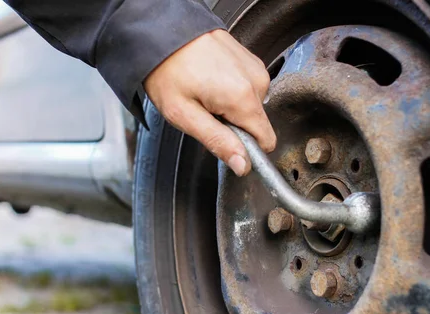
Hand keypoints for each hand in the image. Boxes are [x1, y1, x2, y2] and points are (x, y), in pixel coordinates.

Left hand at [144, 29, 275, 176]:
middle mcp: (256, 81)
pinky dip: (233, 90)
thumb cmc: (167, 70)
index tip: (226, 141)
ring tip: (206, 93)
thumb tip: (243, 164)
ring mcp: (255, 68)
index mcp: (242, 98)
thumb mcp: (184, 115)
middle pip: (257, 124)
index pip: (266, 141)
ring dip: (232, 106)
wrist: (163, 32)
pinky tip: (213, 80)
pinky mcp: (251, 60)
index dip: (247, 149)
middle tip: (206, 111)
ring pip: (253, 106)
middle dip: (234, 125)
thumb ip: (217, 142)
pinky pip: (249, 88)